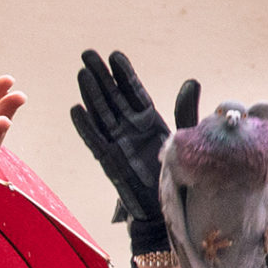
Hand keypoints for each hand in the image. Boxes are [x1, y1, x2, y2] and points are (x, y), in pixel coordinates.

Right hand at [70, 50, 195, 258]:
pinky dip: (86, 128)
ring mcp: (120, 146)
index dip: (124, 75)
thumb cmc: (182, 177)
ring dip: (91, 95)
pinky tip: (76, 110)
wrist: (170, 213)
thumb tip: (190, 82)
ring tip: (82, 73)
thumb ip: (185, 111)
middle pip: (113, 99)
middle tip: (88, 54)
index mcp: (151, 124)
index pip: (134, 94)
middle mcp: (132, 132)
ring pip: (102, 116)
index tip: (114, 55)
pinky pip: (96, 143)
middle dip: (101, 77)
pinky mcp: (111, 164)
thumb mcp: (187, 138)